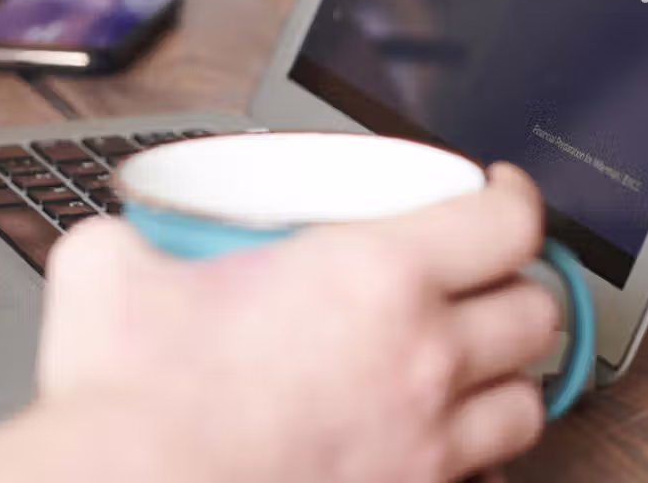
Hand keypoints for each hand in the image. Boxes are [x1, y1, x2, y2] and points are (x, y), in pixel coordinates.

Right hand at [31, 166, 561, 482]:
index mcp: (375, 277)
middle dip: (515, 290)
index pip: (506, 222)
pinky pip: (482, 481)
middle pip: (535, 313)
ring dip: (506, 380)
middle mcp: (422, 360)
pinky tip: (433, 445)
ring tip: (471, 368)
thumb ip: (137, 240)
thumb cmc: (132, 403)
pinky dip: (471, 460)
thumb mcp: (112, 272)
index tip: (498, 194)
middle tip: (481, 281)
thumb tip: (125, 244)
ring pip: (526, 406)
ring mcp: (425, 446)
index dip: (514, 198)